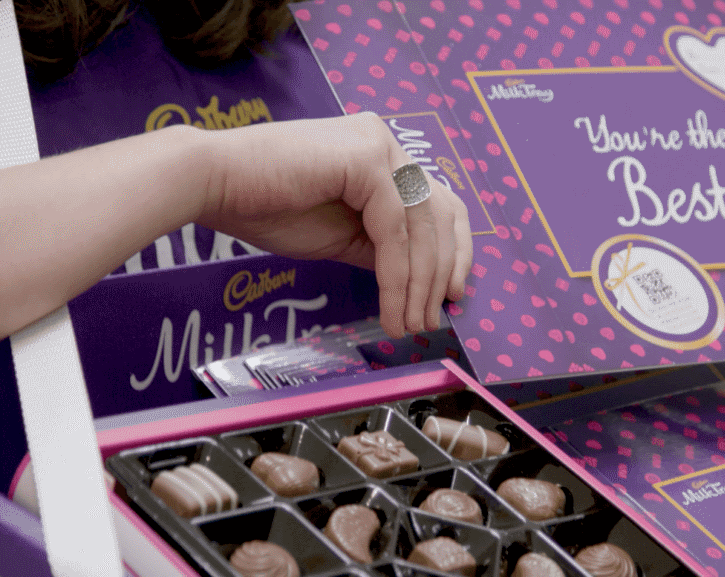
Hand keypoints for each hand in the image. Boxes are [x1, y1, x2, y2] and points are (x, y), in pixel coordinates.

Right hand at [198, 112, 472, 336]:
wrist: (212, 185)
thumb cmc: (266, 206)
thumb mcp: (342, 234)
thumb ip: (383, 247)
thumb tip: (422, 282)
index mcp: (382, 155)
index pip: (439, 203)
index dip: (455, 251)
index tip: (452, 295)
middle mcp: (387, 143)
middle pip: (440, 215)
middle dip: (440, 275)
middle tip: (430, 320)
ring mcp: (379, 145)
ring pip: (421, 227)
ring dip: (419, 284)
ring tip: (410, 324)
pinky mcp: (366, 158)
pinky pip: (394, 231)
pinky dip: (396, 277)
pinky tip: (391, 309)